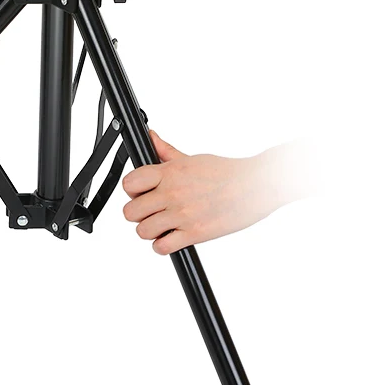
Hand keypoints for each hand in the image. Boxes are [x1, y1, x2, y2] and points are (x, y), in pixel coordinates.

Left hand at [122, 132, 303, 254]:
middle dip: (137, 213)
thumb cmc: (226, 172)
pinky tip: (172, 238)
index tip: (139, 193)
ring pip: (143, 231)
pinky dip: (163, 246)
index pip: (130, 183)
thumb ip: (166, 152)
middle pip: (130, 211)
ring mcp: (182, 214)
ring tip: (161, 226)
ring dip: (150, 231)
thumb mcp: (192, 158)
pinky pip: (163, 247)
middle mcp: (172, 193)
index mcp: (170, 173)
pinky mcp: (195, 233)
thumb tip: (151, 137)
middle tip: (149, 212)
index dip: (131, 191)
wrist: (255, 186)